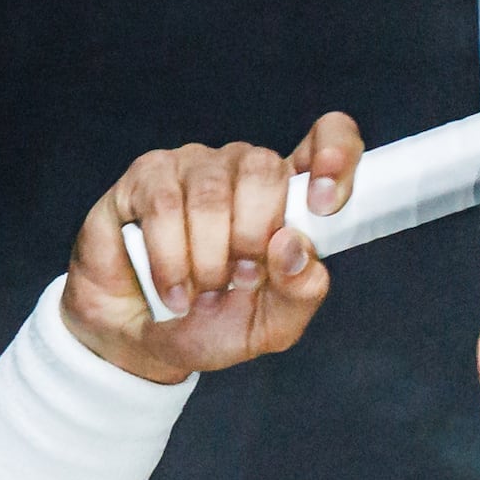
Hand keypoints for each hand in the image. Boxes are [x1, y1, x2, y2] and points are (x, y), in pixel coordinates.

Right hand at [66, 114, 365, 381]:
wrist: (144, 339)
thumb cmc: (214, 322)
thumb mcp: (271, 325)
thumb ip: (299, 293)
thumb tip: (295, 247)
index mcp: (289, 198)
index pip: (329, 140)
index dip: (334, 155)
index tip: (324, 205)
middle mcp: (244, 170)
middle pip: (264, 168)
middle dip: (253, 237)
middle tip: (240, 279)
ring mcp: (195, 166)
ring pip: (211, 194)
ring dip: (208, 258)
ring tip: (203, 292)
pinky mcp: (147, 176)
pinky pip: (163, 206)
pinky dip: (171, 260)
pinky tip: (175, 289)